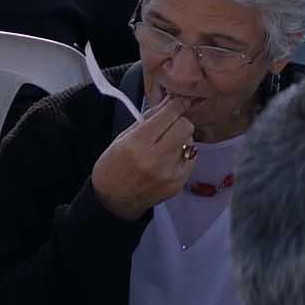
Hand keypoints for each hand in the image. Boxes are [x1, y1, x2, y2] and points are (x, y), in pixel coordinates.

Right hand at [85, 96, 198, 217]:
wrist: (113, 202)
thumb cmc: (113, 168)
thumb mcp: (122, 138)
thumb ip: (147, 120)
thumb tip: (168, 102)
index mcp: (138, 143)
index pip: (170, 114)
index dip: (176, 104)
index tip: (177, 103)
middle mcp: (156, 158)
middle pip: (185, 126)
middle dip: (179, 122)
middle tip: (170, 126)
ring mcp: (169, 173)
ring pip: (190, 142)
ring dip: (181, 139)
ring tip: (166, 146)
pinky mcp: (178, 184)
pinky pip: (191, 159)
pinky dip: (183, 156)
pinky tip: (169, 160)